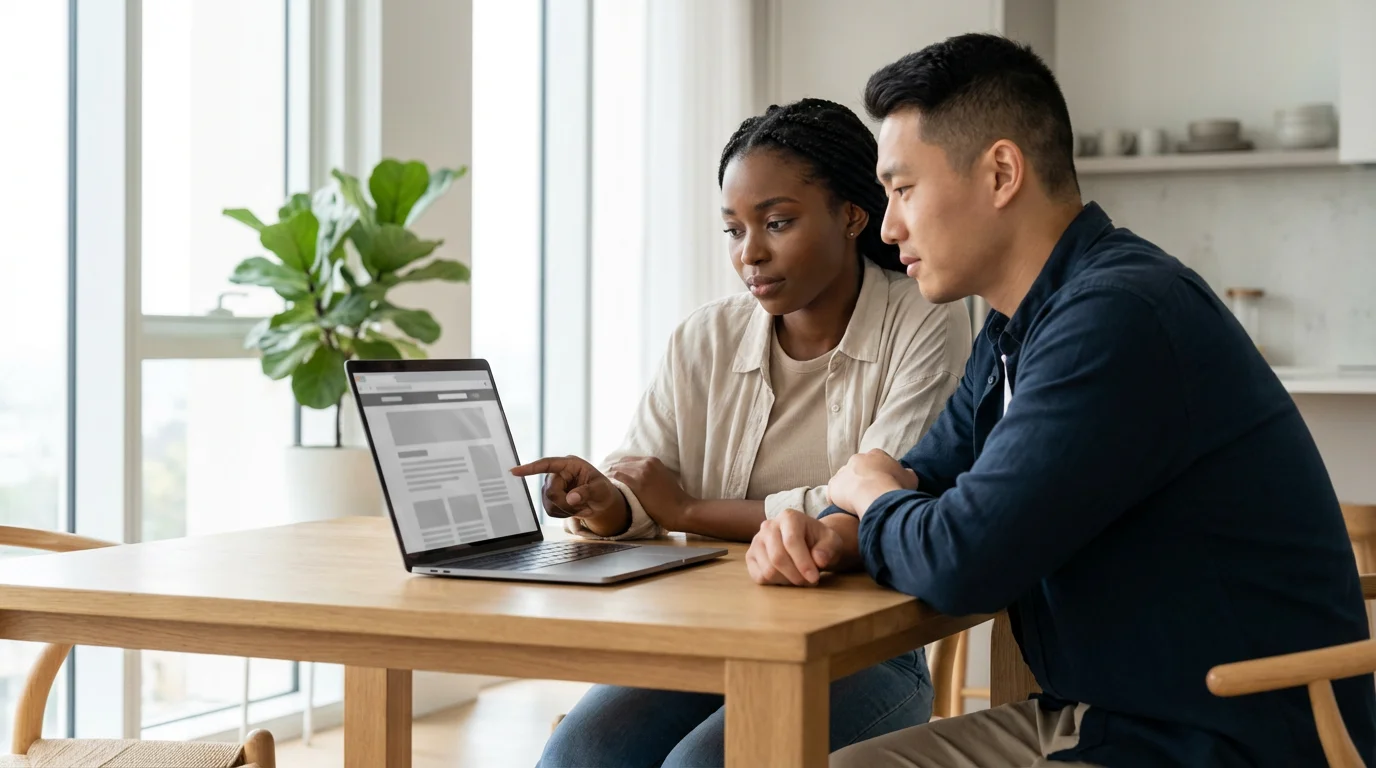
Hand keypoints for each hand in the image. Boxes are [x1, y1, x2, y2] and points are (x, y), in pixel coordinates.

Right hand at [509, 456, 628, 534]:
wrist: (601, 501)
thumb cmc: (602, 490)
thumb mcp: (601, 489)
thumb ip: (587, 492)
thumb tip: (572, 498)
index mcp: (570, 464)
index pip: (547, 464)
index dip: (531, 468)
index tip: (514, 471)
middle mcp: (558, 474)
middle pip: (551, 492)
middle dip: (566, 503)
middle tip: (582, 506)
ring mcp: (552, 486)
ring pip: (549, 504)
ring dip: (566, 510)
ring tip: (581, 506)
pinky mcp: (550, 499)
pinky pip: (550, 511)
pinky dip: (563, 514)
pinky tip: (573, 510)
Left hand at [607, 456, 694, 530]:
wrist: (682, 509)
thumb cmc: (674, 500)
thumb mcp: (663, 479)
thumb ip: (651, 475)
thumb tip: (638, 481)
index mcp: (654, 460)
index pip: (629, 459)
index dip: (619, 467)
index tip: (612, 475)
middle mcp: (647, 463)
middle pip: (621, 462)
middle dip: (611, 470)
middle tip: (603, 480)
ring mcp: (641, 472)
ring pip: (616, 468)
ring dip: (609, 476)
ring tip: (602, 485)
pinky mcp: (637, 484)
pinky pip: (617, 478)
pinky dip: (610, 482)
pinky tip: (607, 489)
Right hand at [746, 509, 842, 586]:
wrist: (808, 544)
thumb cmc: (820, 542)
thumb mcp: (832, 542)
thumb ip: (828, 549)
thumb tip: (819, 559)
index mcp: (789, 517)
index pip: (791, 541)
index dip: (803, 563)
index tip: (814, 578)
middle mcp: (768, 526)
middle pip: (777, 558)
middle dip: (796, 576)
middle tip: (809, 582)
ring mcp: (756, 541)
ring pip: (768, 570)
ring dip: (787, 581)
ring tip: (800, 577)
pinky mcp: (750, 556)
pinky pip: (759, 577)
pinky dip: (776, 583)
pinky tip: (787, 577)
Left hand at [828, 449, 916, 516]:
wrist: (876, 494)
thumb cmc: (895, 485)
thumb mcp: (910, 478)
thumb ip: (907, 474)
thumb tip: (906, 473)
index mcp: (876, 454)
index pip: (877, 462)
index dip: (881, 475)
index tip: (884, 486)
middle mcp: (857, 459)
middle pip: (859, 470)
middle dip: (864, 481)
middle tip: (871, 495)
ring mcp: (843, 471)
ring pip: (845, 480)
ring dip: (850, 490)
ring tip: (858, 504)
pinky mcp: (833, 485)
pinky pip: (834, 493)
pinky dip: (838, 500)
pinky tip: (846, 509)